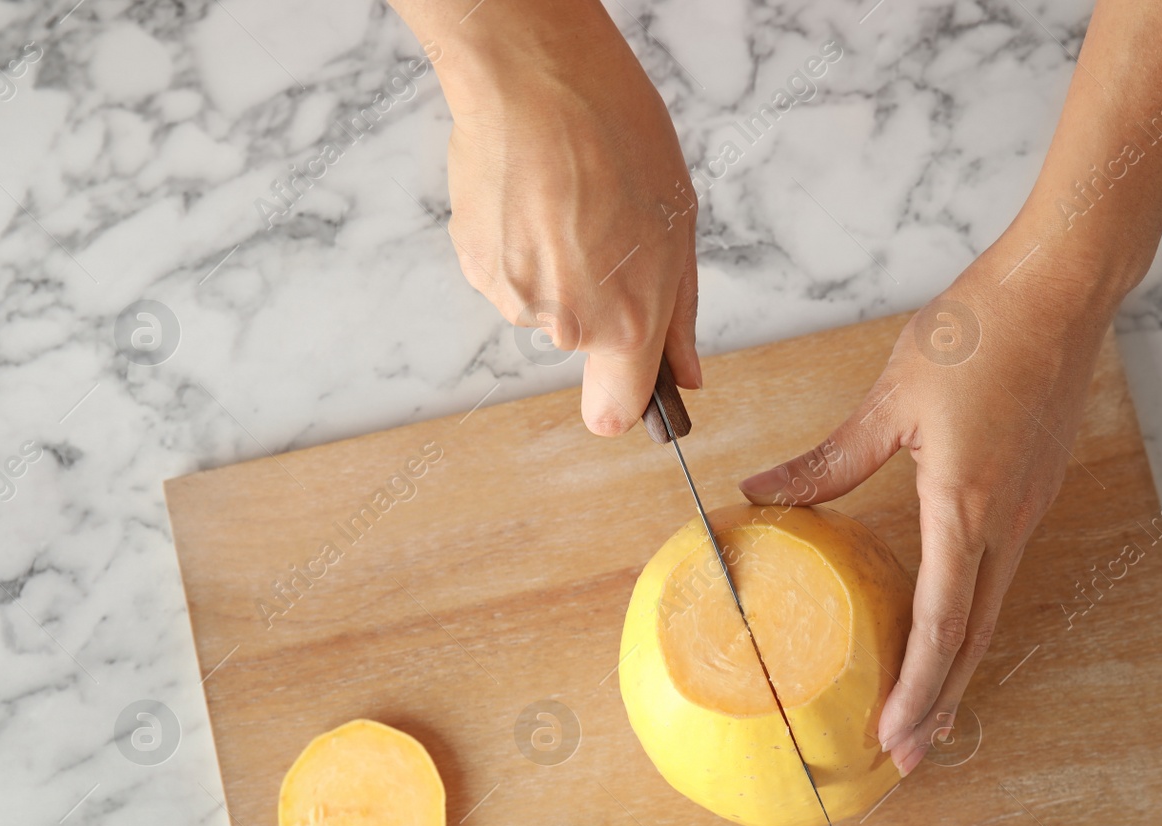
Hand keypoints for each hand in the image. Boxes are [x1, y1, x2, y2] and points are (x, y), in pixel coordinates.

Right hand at [438, 9, 699, 434]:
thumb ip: (679, 315)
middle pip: (585, 345)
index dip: (627, 404)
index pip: (617, 412)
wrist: (533, 77)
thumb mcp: (679, 227)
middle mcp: (565, 324)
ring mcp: (513, 298)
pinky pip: (509, 278)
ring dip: (557, 269)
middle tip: (607, 230)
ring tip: (566, 202)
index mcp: (626, 321)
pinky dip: (519, 247)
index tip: (633, 392)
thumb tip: (687, 374)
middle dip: (599, 302)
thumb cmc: (615, 136)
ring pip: (546, 307)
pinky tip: (531, 197)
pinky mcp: (474, 267)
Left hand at [738, 234, 1122, 775]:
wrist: (1060, 292)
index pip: (941, 622)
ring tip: (931, 717)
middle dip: (941, 705)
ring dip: (959, 670)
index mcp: (966, 507)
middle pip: (973, 639)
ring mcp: (1027, 511)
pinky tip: (951, 630)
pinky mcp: (1033, 494)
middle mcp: (1005, 523)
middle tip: (910, 760)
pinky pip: (999, 575)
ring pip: (990, 612)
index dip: (916, 688)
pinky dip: (973, 620)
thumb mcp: (889, 400)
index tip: (891, 738)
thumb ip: (828, 463)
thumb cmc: (977, 334)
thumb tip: (760, 496)